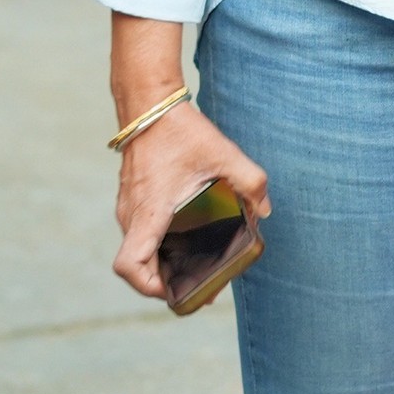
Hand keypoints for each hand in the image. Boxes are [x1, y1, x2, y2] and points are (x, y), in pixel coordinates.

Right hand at [113, 102, 268, 301]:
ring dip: (162, 264)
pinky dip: (159, 245)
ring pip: (139, 251)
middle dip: (165, 283)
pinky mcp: (132, 201)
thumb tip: (264, 211)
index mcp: (149, 212)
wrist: (150, 107)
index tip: (176, 287)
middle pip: (136, 267)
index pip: (129, 265)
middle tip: (199, 285)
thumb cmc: (182, 131)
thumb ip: (251, 182)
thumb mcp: (225, 155)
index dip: (149, 287)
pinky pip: (141, 235)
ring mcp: (128, 209)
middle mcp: (131, 215)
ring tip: (199, 265)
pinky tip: (189, 239)